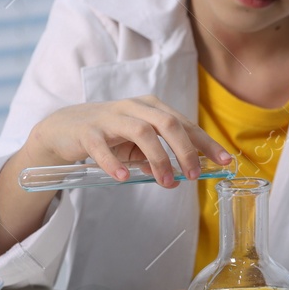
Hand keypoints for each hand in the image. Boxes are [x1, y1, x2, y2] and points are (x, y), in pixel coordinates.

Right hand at [27, 95, 231, 188]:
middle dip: (186, 150)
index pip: (185, 124)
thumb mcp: (139, 144)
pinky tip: (125, 178)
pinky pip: (103, 146)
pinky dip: (115, 163)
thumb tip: (187, 172)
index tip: (225, 161)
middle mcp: (134, 107)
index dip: (206, 143)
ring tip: (167, 182)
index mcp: (152, 107)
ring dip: (159, 159)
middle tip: (195, 175)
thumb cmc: (110, 136)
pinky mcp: (87, 131)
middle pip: (169, 123)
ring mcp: (110, 117)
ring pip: (142, 132)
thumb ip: (161, 154)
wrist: (63, 130)